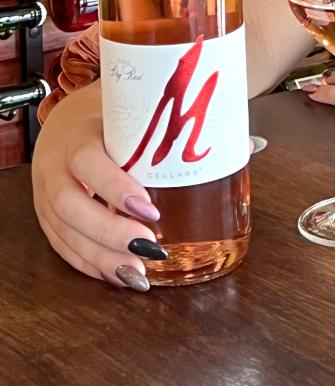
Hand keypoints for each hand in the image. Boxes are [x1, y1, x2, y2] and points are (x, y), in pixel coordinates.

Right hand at [31, 81, 159, 291]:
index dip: (115, 187)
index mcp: (76, 135)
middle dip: (110, 232)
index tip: (149, 208)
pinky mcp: (46, 218)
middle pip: (72, 206)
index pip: (88, 161)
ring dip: (101, 257)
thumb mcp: (128, 112)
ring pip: (65, 233)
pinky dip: (90, 264)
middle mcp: (55, 167)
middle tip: (148, 246)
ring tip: (137, 273)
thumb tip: (237, 144)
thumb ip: (169, 129)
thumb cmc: (105, 117)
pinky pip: (62, 247)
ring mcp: (45, 196)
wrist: (63, 123)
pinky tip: (117, 274)